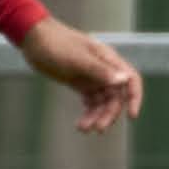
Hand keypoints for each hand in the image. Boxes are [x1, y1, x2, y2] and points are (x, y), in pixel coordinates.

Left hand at [18, 18, 142, 132]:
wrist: (33, 39)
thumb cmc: (55, 44)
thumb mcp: (76, 58)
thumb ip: (99, 70)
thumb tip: (123, 80)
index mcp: (108, 60)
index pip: (131, 79)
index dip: (135, 97)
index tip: (132, 116)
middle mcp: (104, 69)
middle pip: (116, 97)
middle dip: (109, 114)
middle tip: (98, 129)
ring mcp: (92, 77)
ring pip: (102, 102)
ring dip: (96, 116)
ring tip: (83, 128)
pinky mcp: (80, 83)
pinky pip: (90, 102)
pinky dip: (88, 113)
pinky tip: (81, 123)